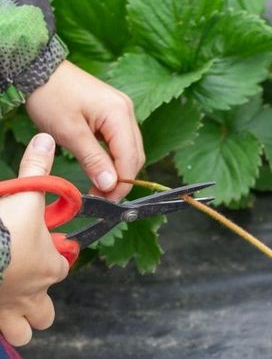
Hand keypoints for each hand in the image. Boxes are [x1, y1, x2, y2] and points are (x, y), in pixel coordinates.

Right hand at [0, 133, 69, 345]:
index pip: (62, 266)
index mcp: (49, 267)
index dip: (54, 256)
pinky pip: (2, 335)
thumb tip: (47, 140)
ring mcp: (10, 312)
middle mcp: (34, 294)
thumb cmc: (1, 228)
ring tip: (7, 301)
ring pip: (26, 331)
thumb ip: (36, 168)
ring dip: (21, 322)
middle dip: (39, 304)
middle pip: (46, 312)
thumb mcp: (22, 195)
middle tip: (24, 282)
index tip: (38, 244)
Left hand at [25, 60, 144, 200]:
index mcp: (119, 115)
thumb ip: (93, 160)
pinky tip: (99, 166)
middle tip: (101, 196)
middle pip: (135, 155)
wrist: (40, 70)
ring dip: (117, 169)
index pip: (131, 158)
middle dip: (121, 179)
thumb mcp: (69, 132)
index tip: (105, 200)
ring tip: (98, 185)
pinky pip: (121, 140)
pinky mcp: (114, 112)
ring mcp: (122, 111)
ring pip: (129, 149)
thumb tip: (110, 185)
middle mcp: (127, 112)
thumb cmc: (51, 97)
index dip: (121, 183)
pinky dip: (113, 157)